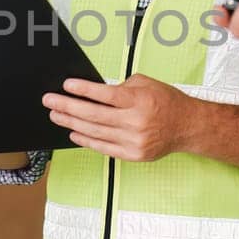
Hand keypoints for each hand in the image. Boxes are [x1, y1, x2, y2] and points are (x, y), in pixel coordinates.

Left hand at [42, 75, 189, 161]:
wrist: (188, 126)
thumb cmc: (167, 102)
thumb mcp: (146, 83)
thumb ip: (121, 87)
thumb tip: (93, 92)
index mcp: (139, 100)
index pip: (105, 95)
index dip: (83, 90)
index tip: (66, 85)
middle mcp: (136, 121)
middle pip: (94, 115)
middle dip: (68, 107)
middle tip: (50, 101)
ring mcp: (134, 140)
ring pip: (95, 132)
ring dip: (71, 124)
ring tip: (56, 116)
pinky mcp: (133, 154)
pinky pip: (103, 148)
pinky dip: (86, 140)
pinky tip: (73, 133)